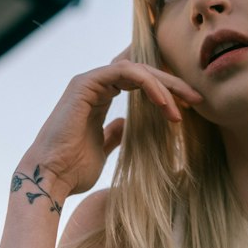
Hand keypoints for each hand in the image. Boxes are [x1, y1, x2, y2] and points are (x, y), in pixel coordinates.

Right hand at [20, 51, 202, 200]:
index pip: (140, 82)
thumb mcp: (103, 149)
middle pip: (143, 73)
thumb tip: (127, 125)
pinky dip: (148, 84)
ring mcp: (89, 82)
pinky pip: (125, 72)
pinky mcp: (85, 84)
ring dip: (165, 85)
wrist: (51, 178)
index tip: (189, 107)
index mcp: (99, 97)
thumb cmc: (73, 170)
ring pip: (137, 69)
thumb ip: (115, 133)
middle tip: (197, 99)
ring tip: (183, 106)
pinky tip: (164, 102)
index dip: (166, 90)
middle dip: (173, 84)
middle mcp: (94, 85)